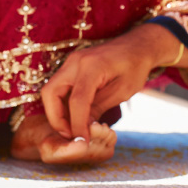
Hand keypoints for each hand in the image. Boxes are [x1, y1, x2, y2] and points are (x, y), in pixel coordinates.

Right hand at [40, 23, 182, 140]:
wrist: (137, 45)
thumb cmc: (135, 67)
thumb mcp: (122, 91)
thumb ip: (99, 108)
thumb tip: (82, 129)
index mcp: (92, 66)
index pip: (76, 100)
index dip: (76, 124)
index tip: (81, 142)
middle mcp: (75, 61)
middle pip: (50, 92)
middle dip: (55, 118)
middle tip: (70, 135)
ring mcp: (71, 61)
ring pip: (50, 90)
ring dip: (56, 111)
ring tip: (72, 128)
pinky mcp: (71, 65)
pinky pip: (59, 86)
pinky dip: (61, 103)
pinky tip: (74, 116)